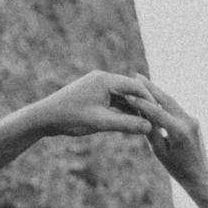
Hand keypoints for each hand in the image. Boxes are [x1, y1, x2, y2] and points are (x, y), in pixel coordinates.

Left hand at [30, 71, 154, 139]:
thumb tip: (150, 128)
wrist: (45, 117)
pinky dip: (123, 111)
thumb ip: (126, 125)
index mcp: (105, 80)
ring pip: (123, 97)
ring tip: (148, 124)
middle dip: (145, 105)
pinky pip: (114, 102)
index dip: (151, 100)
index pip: (136, 86)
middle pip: (131, 90)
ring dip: (135, 109)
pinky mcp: (94, 95)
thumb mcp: (101, 123)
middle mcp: (102, 79)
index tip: (162, 114)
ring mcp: (98, 86)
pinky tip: (131, 124)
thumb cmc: (70, 118)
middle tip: (159, 120)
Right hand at [119, 78, 207, 187]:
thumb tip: (140, 113)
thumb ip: (151, 131)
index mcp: (179, 131)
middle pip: (166, 99)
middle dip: (151, 87)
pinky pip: (176, 108)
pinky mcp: (193, 120)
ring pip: (171, 101)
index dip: (141, 102)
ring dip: (157, 91)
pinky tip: (155, 95)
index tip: (128, 94)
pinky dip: (164, 101)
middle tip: (136, 75)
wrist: (199, 175)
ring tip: (143, 81)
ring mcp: (192, 119)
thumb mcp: (160, 152)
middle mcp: (188, 122)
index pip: (156, 112)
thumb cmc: (177, 169)